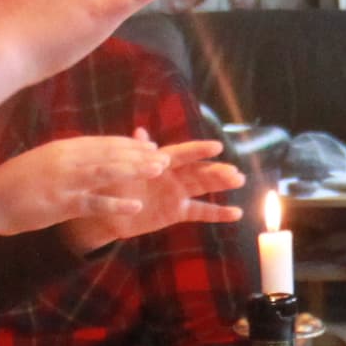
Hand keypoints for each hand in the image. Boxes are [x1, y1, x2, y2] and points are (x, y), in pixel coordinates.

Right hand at [0, 130, 240, 244]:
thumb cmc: (15, 182)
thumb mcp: (44, 162)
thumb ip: (69, 157)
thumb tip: (90, 154)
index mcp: (63, 147)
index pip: (102, 143)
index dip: (129, 145)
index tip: (150, 146)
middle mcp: (66, 159)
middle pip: (110, 154)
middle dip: (139, 155)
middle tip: (165, 158)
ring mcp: (64, 180)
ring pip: (107, 172)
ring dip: (135, 170)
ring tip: (159, 172)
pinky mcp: (60, 203)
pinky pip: (93, 202)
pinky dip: (116, 202)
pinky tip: (136, 205)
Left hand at [67, 138, 248, 250]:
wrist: (105, 213)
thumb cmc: (110, 185)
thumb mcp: (120, 168)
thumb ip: (134, 152)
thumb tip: (140, 132)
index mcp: (159, 161)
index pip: (182, 153)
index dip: (199, 150)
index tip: (217, 147)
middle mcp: (173, 174)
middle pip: (198, 171)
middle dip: (217, 171)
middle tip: (235, 173)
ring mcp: (177, 193)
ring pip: (203, 187)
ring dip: (221, 183)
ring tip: (239, 180)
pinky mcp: (177, 212)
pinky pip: (200, 212)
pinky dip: (218, 213)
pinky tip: (236, 213)